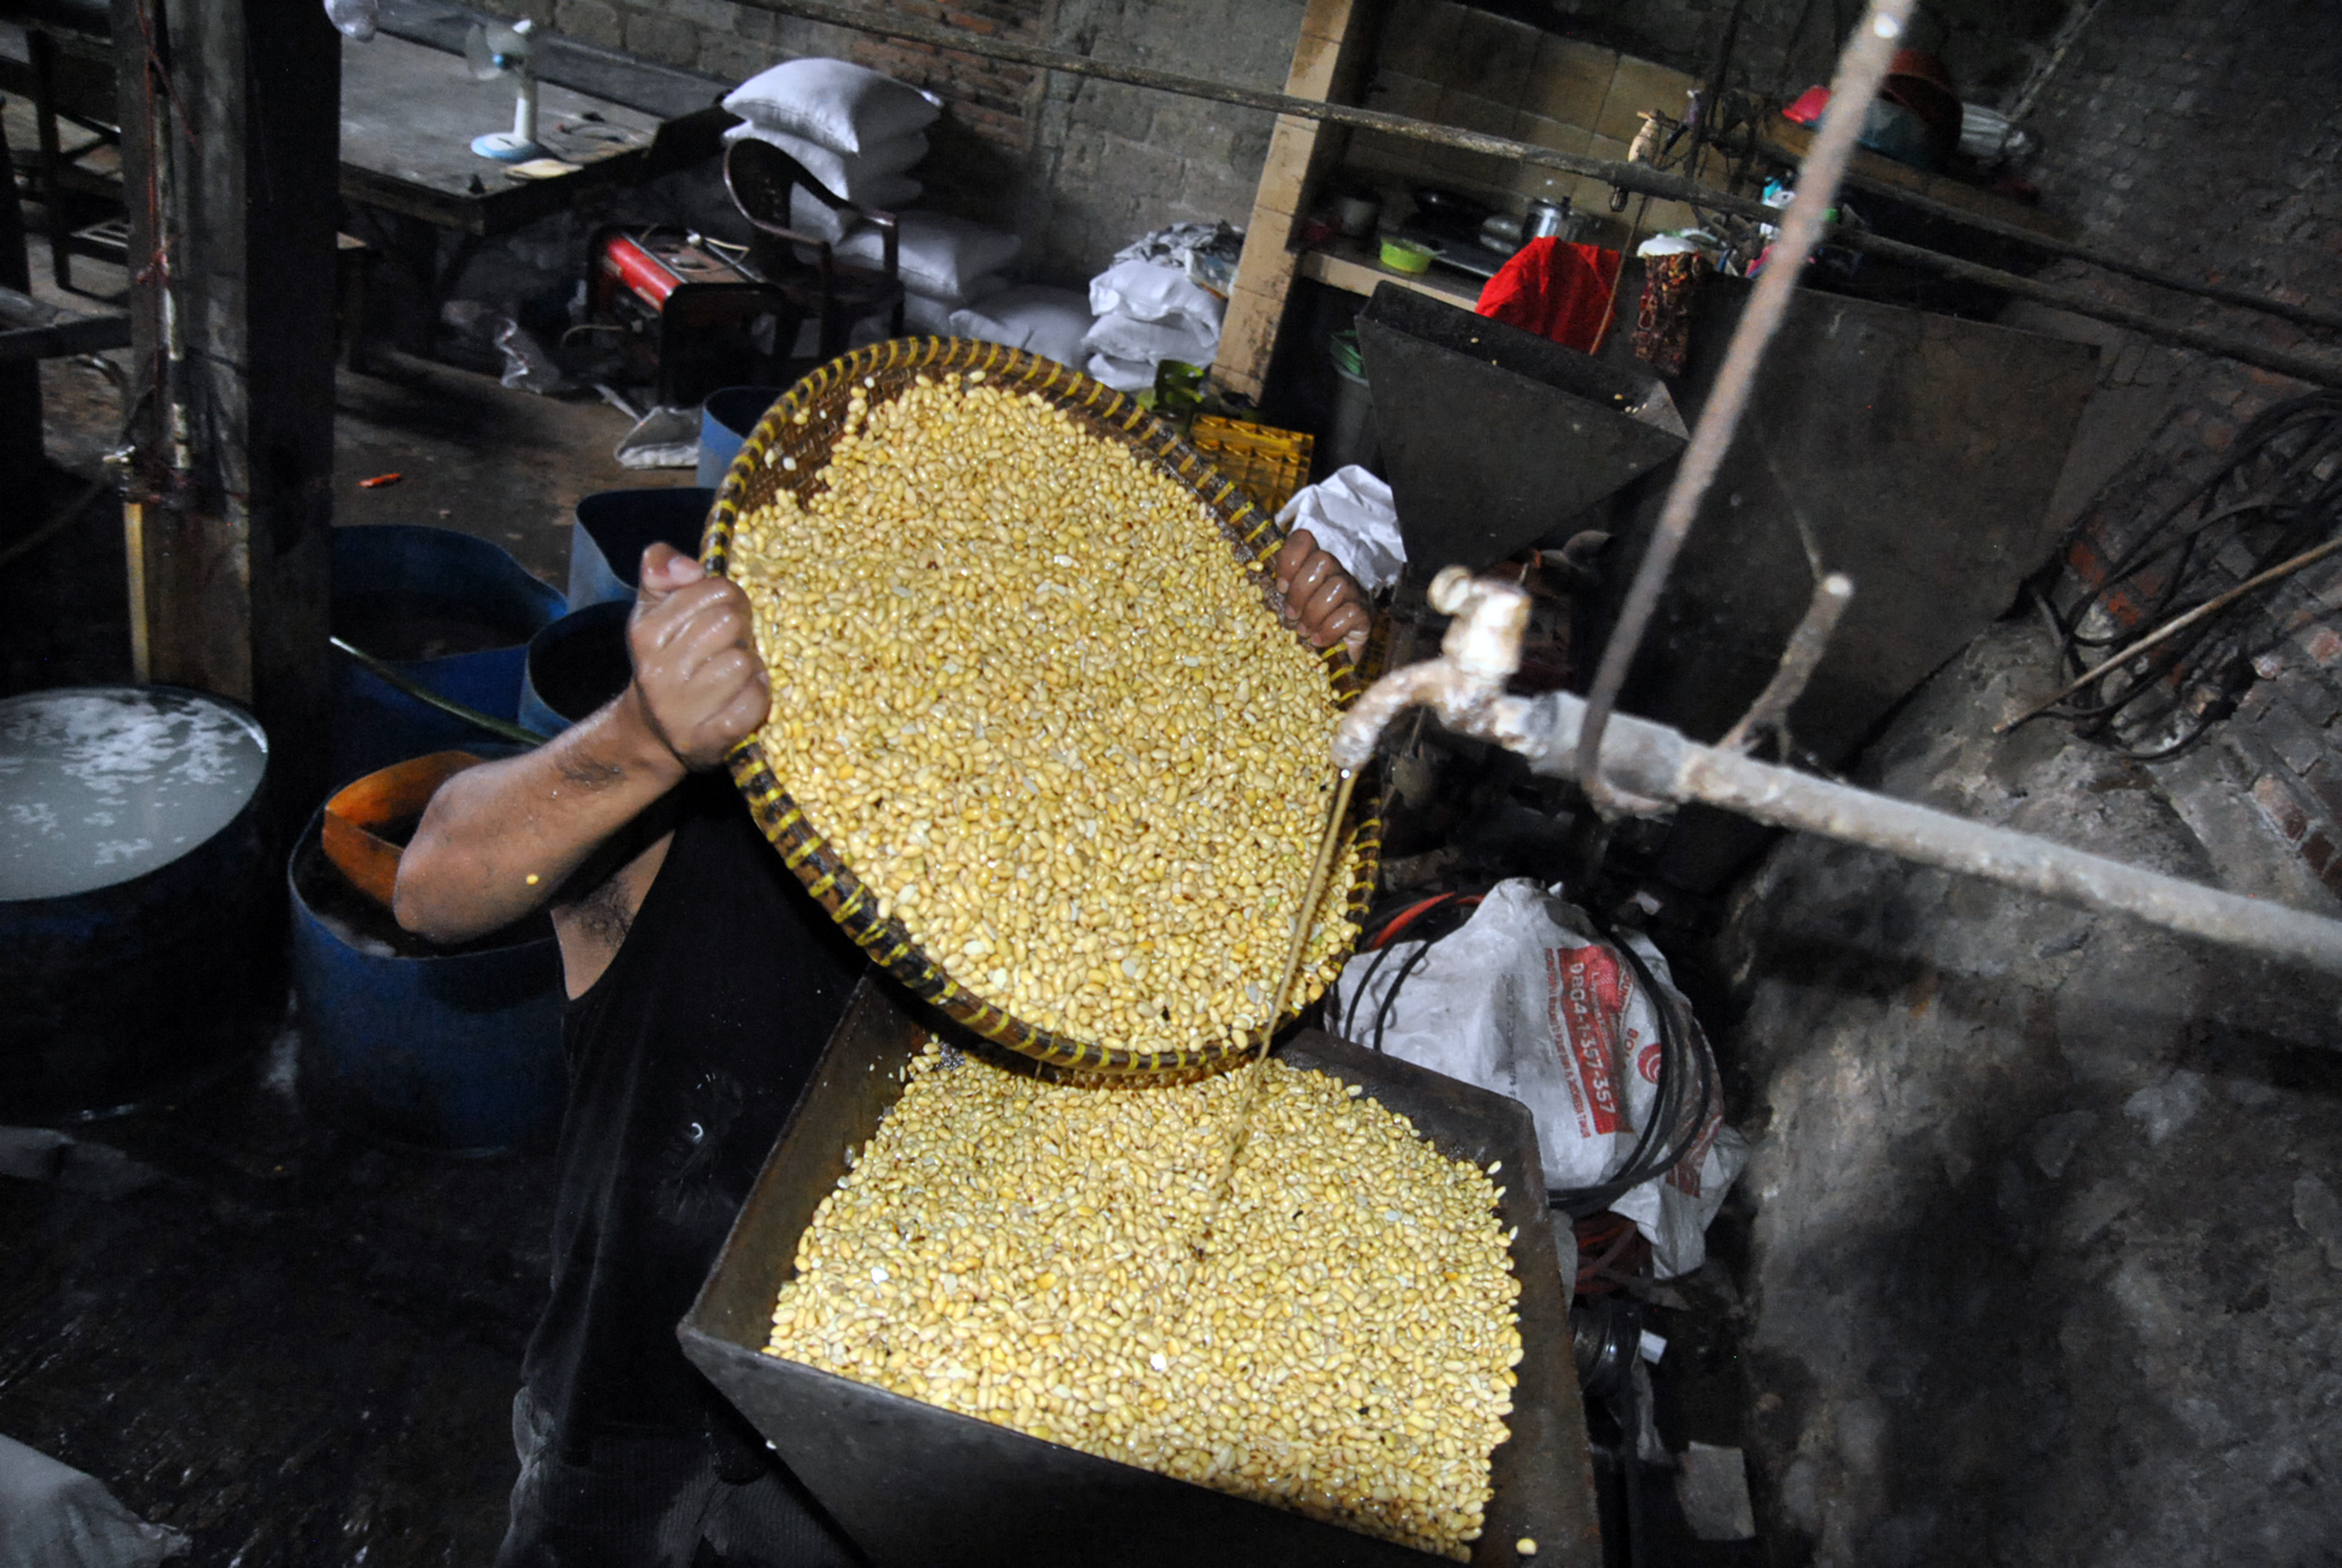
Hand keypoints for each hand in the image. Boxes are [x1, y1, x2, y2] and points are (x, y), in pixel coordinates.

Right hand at [623, 543, 770, 771]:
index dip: (730, 598)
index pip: (716, 590)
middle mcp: (658, 671)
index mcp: (646, 632)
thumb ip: (660, 569)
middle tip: (730, 644)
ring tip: (734, 673)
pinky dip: (758, 696)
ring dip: (750, 665)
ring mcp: (682, 709)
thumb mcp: (652, 608)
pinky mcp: (709, 738)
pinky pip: (754, 702)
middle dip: (740, 630)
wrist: (654, 731)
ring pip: (745, 662)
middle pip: (732, 624)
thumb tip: (689, 568)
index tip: (722, 614)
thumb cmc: (665, 658)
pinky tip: (744, 694)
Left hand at [1273, 529, 1370, 661]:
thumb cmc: (1307, 630)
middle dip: (1301, 590)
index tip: (1281, 587)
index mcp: (1314, 567)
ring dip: (1314, 612)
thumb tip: (1249, 591)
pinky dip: (1330, 628)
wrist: (1335, 660)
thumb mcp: (1289, 608)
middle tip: (1292, 615)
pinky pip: (1350, 612)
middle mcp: (1337, 573)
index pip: (1304, 539)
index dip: (1290, 558)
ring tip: (1304, 631)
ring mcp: (1354, 592)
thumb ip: (1278, 593)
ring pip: (1336, 586)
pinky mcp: (1365, 615)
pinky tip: (1319, 639)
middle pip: (1322, 560)